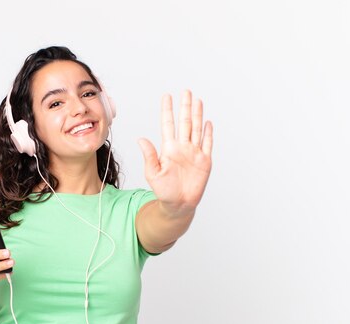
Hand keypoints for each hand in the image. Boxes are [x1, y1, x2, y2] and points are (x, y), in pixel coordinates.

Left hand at [138, 90, 212, 214]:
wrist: (178, 205)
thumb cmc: (164, 191)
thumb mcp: (153, 173)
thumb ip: (149, 156)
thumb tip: (141, 139)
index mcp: (169, 149)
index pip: (168, 125)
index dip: (168, 110)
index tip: (167, 96)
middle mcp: (182, 148)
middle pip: (184, 122)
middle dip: (185, 106)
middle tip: (186, 91)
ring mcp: (194, 153)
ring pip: (196, 129)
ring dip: (197, 114)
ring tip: (197, 100)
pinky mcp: (205, 161)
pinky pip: (208, 144)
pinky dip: (208, 133)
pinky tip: (208, 122)